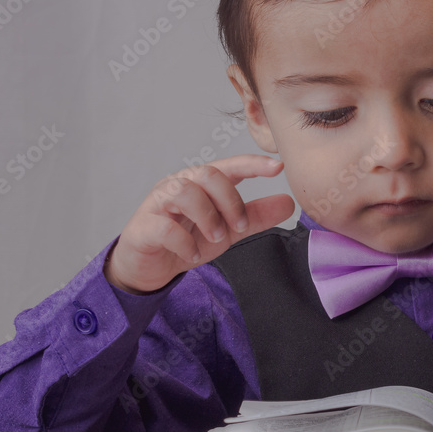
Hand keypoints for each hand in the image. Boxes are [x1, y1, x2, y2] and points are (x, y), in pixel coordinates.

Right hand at [105, 154, 294, 293]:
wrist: (152, 268)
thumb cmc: (188, 239)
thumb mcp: (228, 230)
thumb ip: (256, 216)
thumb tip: (288, 203)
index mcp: (202, 183)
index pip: (230, 165)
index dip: (254, 163)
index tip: (278, 167)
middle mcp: (180, 184)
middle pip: (209, 174)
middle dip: (231, 201)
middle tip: (240, 227)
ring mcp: (159, 203)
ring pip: (184, 191)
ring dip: (208, 217)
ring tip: (216, 239)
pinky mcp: (143, 226)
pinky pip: (165, 226)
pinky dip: (184, 241)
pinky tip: (192, 254)